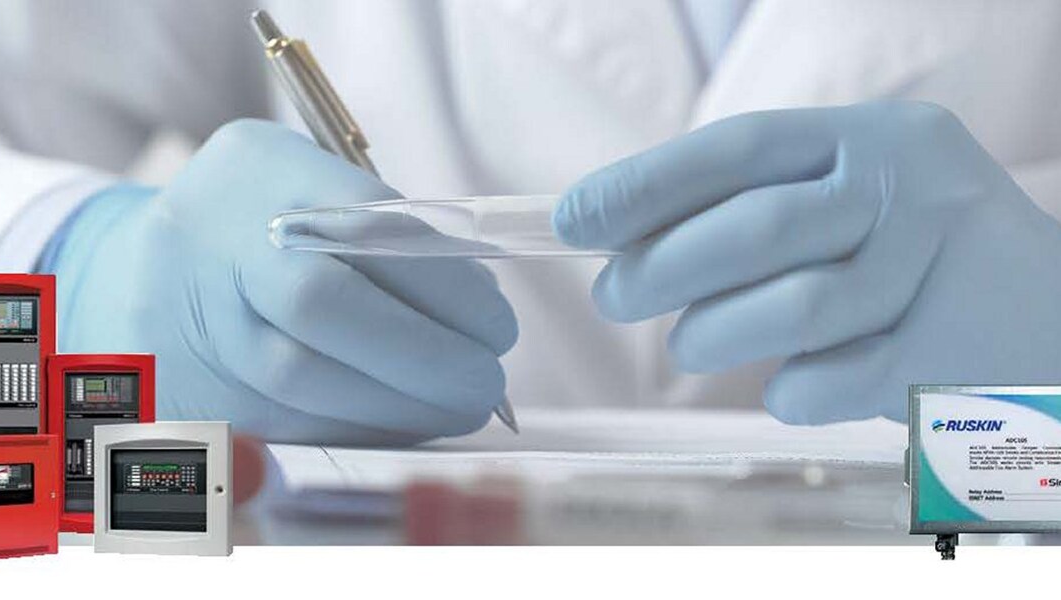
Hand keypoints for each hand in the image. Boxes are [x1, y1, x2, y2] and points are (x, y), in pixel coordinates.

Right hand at [54, 120, 516, 444]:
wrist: (139, 272)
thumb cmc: (259, 227)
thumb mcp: (313, 188)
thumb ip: (387, 230)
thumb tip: (479, 304)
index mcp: (260, 169)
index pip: (365, 226)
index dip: (444, 286)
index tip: (497, 323)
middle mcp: (210, 237)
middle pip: (321, 303)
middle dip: (425, 354)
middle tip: (487, 380)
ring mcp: (186, 314)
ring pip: (300, 377)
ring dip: (401, 404)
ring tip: (460, 406)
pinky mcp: (181, 383)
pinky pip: (281, 418)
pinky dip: (359, 427)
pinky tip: (405, 422)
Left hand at [554, 101, 1060, 423]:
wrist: (1043, 311)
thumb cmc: (905, 252)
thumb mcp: (843, 197)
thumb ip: (746, 205)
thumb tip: (613, 234)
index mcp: (869, 136)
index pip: (738, 147)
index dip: (644, 186)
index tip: (572, 219)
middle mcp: (910, 187)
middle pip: (757, 229)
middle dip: (660, 270)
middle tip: (612, 298)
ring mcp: (937, 267)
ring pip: (793, 308)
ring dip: (714, 335)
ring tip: (691, 345)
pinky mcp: (948, 350)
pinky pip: (833, 382)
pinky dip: (788, 392)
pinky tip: (782, 387)